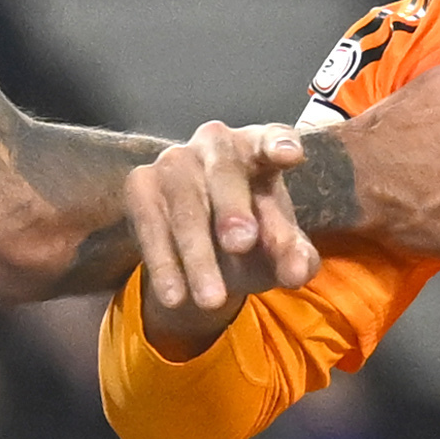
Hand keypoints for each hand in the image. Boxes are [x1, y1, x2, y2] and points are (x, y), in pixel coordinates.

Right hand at [126, 117, 321, 353]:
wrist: (201, 248)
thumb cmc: (252, 233)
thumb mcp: (278, 249)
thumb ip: (296, 256)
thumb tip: (298, 272)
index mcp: (258, 148)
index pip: (270, 139)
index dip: (278, 144)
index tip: (291, 155)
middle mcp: (215, 144)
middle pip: (225, 171)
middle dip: (232, 208)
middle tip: (241, 245)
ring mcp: (174, 160)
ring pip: (186, 207)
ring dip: (199, 256)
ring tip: (212, 300)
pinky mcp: (141, 184)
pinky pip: (151, 226)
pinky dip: (165, 264)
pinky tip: (175, 296)